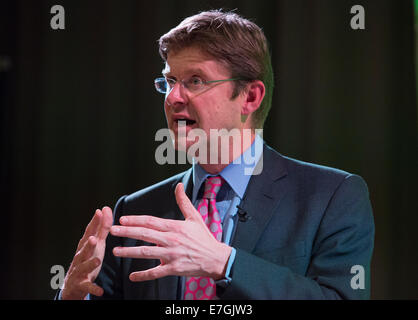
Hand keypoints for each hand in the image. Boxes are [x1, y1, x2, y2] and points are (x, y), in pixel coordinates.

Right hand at [61, 207, 112, 299]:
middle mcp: (80, 256)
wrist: (73, 285)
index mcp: (85, 246)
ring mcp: (79, 270)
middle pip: (84, 249)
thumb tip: (105, 209)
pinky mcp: (81, 284)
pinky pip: (88, 286)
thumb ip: (101, 228)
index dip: (94, 223)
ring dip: (89, 263)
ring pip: (83, 266)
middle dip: (88, 244)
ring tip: (97, 260)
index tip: (100, 211)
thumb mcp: (96, 244)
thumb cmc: (87, 260)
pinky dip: (93, 288)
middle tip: (94, 238)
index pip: (89, 232)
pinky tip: (101, 291)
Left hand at [110, 183, 231, 281]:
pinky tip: (132, 276)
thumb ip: (183, 202)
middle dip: (127, 232)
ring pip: (146, 253)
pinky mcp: (174, 269)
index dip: (135, 220)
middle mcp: (171, 240)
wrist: (216, 258)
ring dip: (129, 252)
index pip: (151, 221)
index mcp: (174, 227)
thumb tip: (178, 186)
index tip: (122, 219)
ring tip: (116, 251)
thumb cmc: (204, 238)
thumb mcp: (194, 217)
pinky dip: (143, 275)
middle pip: (145, 235)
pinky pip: (156, 273)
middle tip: (112, 231)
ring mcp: (171, 255)